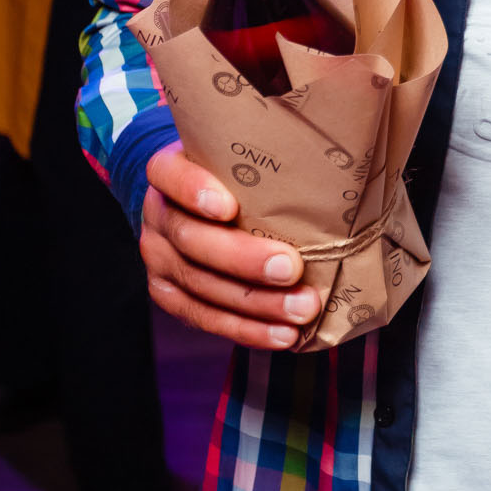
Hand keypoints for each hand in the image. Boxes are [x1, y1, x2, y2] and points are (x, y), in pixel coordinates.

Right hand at [141, 142, 320, 349]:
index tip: (227, 206)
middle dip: (244, 259)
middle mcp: (158, 214)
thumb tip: (332, 166)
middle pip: (192, 240)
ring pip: (201, 285)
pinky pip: (203, 317)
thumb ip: (264, 158)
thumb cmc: (229, 174)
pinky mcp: (168, 292)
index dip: (194, 190)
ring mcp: (159, 257)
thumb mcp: (235, 156)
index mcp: (168, 170)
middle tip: (291, 268)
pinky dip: (245, 329)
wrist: (193, 200)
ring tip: (300, 310)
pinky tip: (280, 335)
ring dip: (256, 304)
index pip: (170, 175)